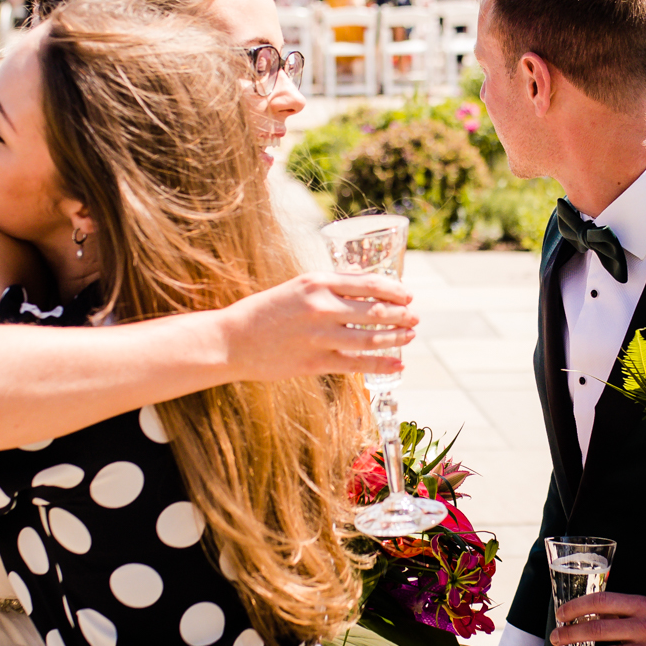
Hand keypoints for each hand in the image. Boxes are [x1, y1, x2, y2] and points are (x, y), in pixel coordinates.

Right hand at [217, 271, 417, 379]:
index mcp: (316, 282)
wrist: (231, 341)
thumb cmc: (263, 313)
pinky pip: (357, 364)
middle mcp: (321, 306)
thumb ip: (328, 287)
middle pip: (376, 311)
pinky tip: (397, 363)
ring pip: (371, 338)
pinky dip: (382, 363)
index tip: (407, 295)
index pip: (368, 283)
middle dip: (401, 315)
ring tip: (409, 337)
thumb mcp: (295, 288)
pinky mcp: (314, 362)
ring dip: (396, 337)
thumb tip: (363, 284)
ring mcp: (319, 336)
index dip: (394, 290)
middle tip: (414, 318)